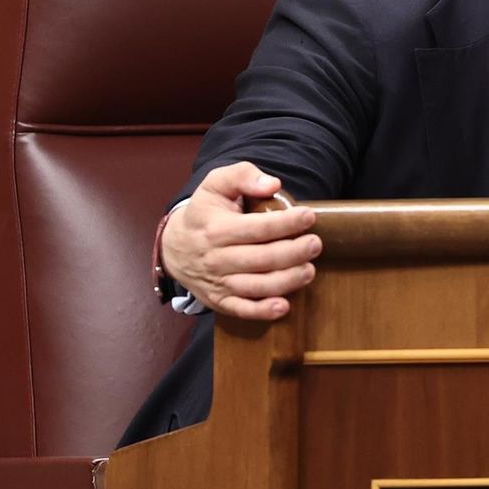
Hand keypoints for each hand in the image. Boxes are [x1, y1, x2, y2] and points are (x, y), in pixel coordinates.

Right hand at [159, 162, 320, 320]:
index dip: (286, 223)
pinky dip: (262, 312)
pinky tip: (284, 307)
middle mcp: (216, 258)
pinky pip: (241, 310)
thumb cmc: (204, 212)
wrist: (173, 247)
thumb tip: (272, 184)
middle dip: (292, 253)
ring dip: (286, 281)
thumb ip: (243, 176)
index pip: (257, 228)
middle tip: (315, 244)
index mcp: (216, 229)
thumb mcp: (215, 184)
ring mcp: (217, 282)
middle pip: (261, 259)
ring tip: (309, 271)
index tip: (309, 216)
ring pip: (255, 286)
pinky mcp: (219, 300)